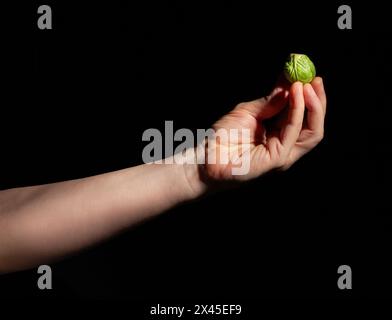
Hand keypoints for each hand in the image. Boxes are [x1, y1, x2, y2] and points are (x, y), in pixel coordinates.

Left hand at [202, 77, 325, 180]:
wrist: (206, 156)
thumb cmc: (223, 136)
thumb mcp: (248, 111)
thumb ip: (269, 101)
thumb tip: (288, 83)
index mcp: (279, 135)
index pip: (303, 117)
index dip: (309, 97)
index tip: (309, 75)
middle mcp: (285, 146)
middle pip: (312, 125)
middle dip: (317, 101)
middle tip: (315, 79)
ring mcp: (282, 154)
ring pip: (310, 132)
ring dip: (312, 106)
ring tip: (306, 85)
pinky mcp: (276, 159)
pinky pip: (292, 133)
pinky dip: (297, 112)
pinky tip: (295, 95)